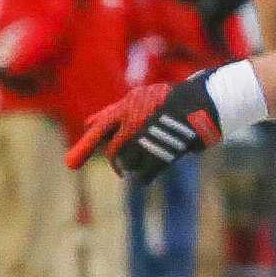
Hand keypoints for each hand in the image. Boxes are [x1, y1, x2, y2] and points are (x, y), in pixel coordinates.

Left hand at [70, 74, 222, 178]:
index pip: (100, 130)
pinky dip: (146, 175)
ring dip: (134, 164)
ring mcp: (150, 137)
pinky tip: (148, 176)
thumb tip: (87, 124)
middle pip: (114, 152)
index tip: (70, 166)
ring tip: (147, 157)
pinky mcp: (166, 150)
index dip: (84, 147)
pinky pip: (147, 171)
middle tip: (120, 170)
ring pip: (131, 161)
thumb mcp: (138, 101)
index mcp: (127, 108)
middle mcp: (135, 123)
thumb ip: (112, 114)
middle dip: (116, 164)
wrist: (206, 100)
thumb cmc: (170, 101)